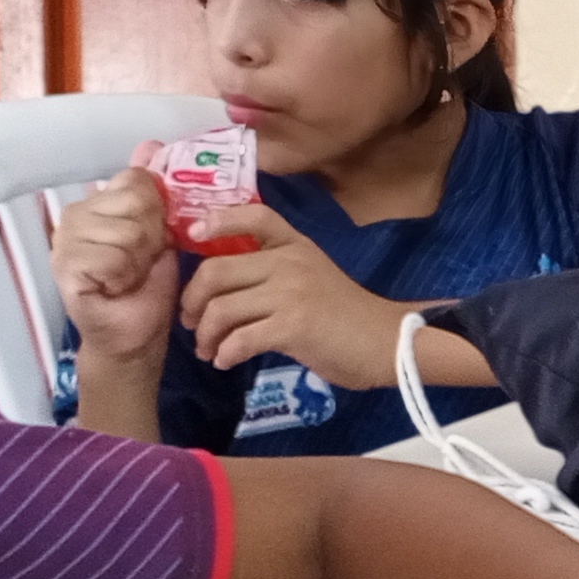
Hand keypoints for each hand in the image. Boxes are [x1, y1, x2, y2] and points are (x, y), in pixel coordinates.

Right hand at [50, 164, 179, 364]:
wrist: (136, 333)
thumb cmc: (146, 285)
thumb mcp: (161, 231)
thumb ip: (153, 191)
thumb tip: (151, 144)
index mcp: (95, 201)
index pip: (137, 180)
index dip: (157, 212)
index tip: (151, 240)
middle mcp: (73, 214)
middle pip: (137, 204)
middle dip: (151, 239)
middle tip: (139, 262)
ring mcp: (64, 241)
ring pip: (128, 232)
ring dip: (139, 261)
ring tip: (127, 276)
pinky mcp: (64, 267)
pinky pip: (113, 258)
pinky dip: (124, 277)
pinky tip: (114, 288)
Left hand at [181, 206, 413, 388]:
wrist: (387, 342)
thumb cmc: (346, 315)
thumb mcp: (312, 274)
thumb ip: (275, 270)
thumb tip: (220, 288)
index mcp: (294, 245)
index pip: (254, 216)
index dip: (218, 219)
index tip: (194, 234)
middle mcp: (289, 262)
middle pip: (216, 271)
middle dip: (193, 301)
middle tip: (191, 322)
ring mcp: (290, 293)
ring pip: (222, 309)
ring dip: (206, 335)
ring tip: (208, 350)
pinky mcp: (293, 326)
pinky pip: (241, 339)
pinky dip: (225, 354)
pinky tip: (226, 362)